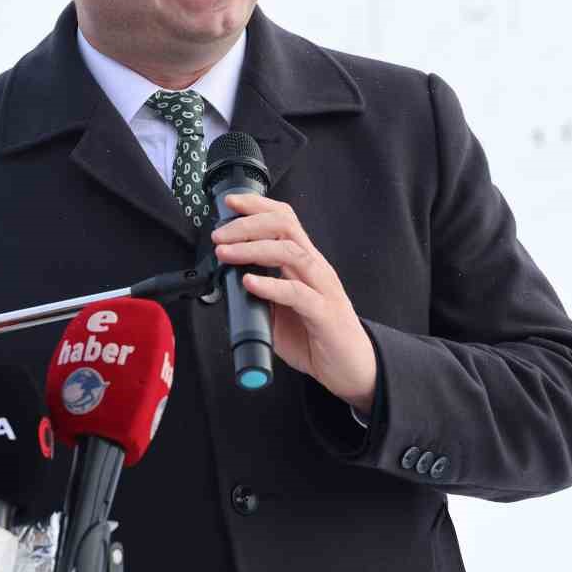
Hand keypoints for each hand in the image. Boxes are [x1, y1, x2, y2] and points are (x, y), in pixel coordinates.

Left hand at [212, 192, 376, 413]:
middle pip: (285, 227)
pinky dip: (270, 285)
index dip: (257, 206)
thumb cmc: (317, 337)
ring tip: (226, 253)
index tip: (229, 202)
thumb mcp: (280, 311)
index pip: (284, 219)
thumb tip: (227, 285)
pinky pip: (297, 293)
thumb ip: (259, 294)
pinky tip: (250, 283)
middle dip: (248, 223)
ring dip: (253, 249)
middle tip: (219, 233)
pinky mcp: (324, 314)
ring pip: (290, 252)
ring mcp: (322, 289)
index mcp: (305, 262)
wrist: (351, 368)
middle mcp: (315, 268)